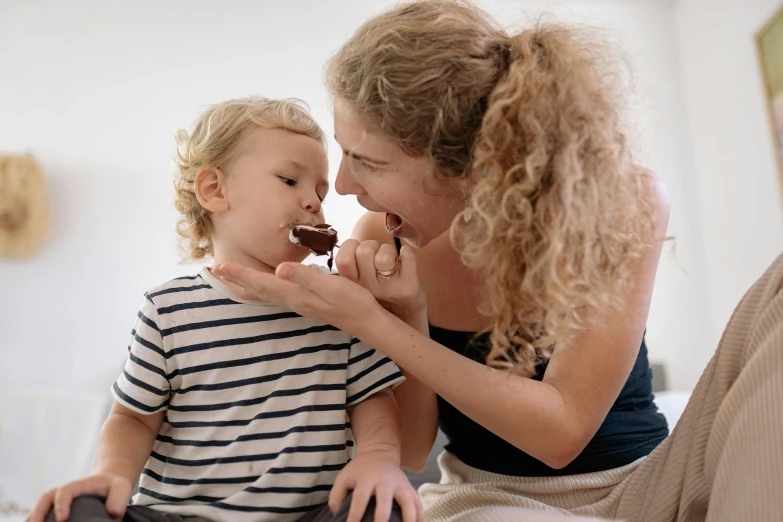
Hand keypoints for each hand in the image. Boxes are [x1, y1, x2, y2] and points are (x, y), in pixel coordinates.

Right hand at [26, 473, 132, 521]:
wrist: (109, 485)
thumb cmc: (114, 487)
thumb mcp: (121, 488)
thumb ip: (118, 499)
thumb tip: (112, 514)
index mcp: (79, 485)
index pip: (66, 491)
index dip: (61, 504)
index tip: (62, 519)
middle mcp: (64, 492)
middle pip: (46, 498)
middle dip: (39, 513)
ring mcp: (58, 501)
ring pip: (40, 507)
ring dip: (34, 518)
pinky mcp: (56, 510)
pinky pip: (41, 514)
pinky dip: (37, 520)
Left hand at [212, 262, 383, 334]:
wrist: (368, 321)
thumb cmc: (353, 302)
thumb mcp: (331, 286)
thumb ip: (305, 277)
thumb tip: (279, 269)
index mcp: (295, 294)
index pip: (262, 282)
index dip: (240, 274)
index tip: (220, 266)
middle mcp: (293, 300)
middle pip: (259, 289)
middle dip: (238, 279)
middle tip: (216, 270)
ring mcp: (300, 303)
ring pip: (266, 293)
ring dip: (248, 284)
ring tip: (234, 278)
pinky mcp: (307, 302)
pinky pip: (277, 294)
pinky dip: (264, 287)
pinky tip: (268, 284)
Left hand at [329, 450, 422, 521]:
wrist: (379, 453)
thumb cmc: (359, 471)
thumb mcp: (344, 478)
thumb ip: (336, 497)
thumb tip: (337, 517)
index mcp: (366, 478)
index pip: (360, 499)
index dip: (355, 515)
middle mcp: (385, 481)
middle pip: (385, 501)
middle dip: (382, 519)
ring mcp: (400, 484)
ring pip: (408, 502)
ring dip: (408, 519)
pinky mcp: (410, 488)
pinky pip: (418, 503)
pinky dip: (419, 516)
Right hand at [335, 240, 426, 328]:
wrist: (405, 324)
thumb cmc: (380, 300)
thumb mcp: (359, 289)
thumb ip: (353, 270)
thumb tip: (350, 245)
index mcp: (352, 287)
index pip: (343, 259)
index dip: (351, 246)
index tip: (358, 251)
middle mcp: (367, 290)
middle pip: (364, 251)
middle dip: (372, 245)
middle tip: (377, 255)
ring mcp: (388, 290)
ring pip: (384, 255)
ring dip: (388, 250)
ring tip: (391, 260)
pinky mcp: (408, 289)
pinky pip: (407, 256)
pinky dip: (407, 252)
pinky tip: (405, 260)